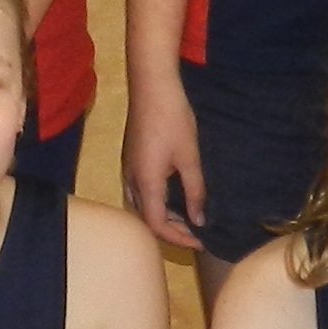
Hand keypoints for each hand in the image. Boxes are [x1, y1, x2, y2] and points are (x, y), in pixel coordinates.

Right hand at [122, 79, 207, 251]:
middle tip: (196, 232)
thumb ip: (195, 191)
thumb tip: (199, 219)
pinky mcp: (130, 159)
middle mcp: (131, 180)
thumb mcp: (190, 157)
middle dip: (171, 230)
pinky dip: (155, 202)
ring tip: (186, 217)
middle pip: (146, 219)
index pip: (157, 225)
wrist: (152, 87)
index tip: (200, 241)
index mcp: (146, 183)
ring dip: (162, 216)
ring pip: (140, 206)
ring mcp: (127, 169)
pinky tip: (172, 196)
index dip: (178, 239)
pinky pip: (138, 192)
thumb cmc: (174, 120)